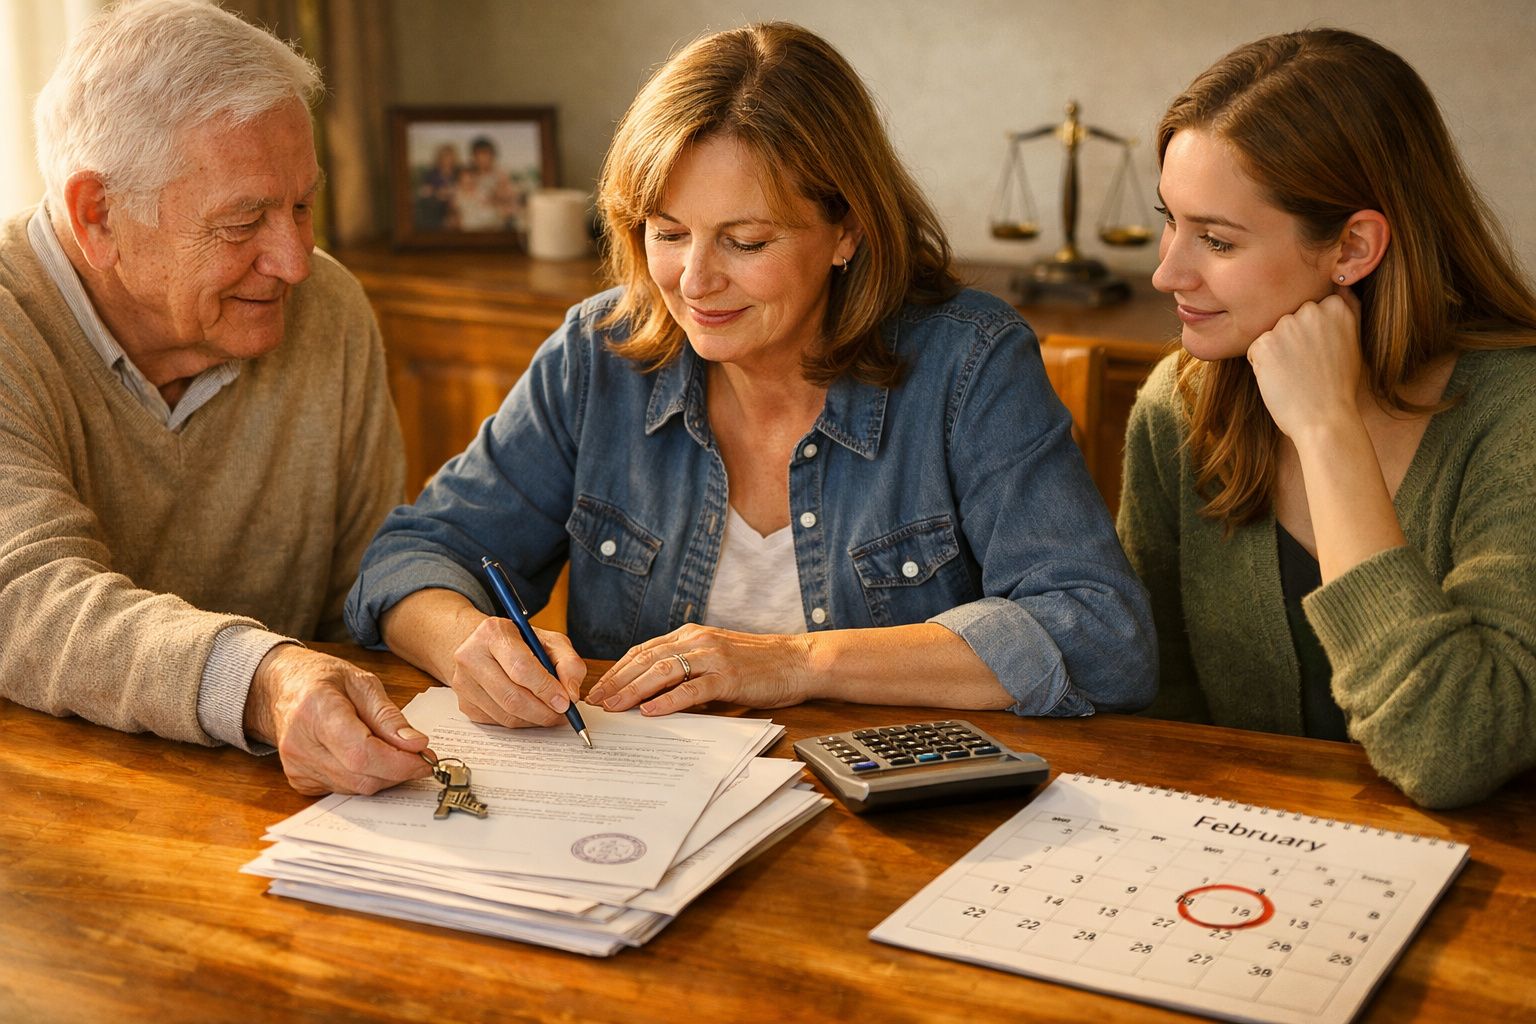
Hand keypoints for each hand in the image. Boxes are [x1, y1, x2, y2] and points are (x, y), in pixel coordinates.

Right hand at [244, 645, 434, 795]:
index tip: (426, 758)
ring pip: (355, 788)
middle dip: (399, 771)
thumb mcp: (362, 682)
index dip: (399, 762)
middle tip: (420, 756)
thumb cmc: (322, 680)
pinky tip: (371, 759)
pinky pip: (343, 790)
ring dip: (384, 776)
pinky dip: (364, 778)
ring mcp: (296, 767)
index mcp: (316, 710)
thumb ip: (388, 716)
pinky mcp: (299, 780)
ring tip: (398, 755)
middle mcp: (300, 744)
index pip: (362, 753)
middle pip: (360, 776)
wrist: (282, 689)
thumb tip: (415, 744)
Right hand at [444, 615, 586, 728]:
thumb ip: (568, 662)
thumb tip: (571, 694)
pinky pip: (497, 723)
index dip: (546, 689)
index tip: (565, 702)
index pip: (521, 667)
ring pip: (505, 715)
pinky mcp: (464, 703)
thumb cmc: (520, 643)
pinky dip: (520, 723)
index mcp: (494, 633)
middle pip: (512, 697)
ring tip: (550, 713)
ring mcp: (464, 682)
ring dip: (534, 720)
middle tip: (563, 715)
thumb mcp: (550, 640)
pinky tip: (530, 712)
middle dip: (544, 712)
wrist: (483, 646)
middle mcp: (471, 656)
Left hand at [587, 624, 810, 716]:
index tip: (599, 687)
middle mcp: (697, 641)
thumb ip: (687, 668)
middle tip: (595, 701)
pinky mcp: (727, 677)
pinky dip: (667, 701)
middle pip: (646, 659)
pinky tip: (650, 711)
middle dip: (616, 680)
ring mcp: (712, 657)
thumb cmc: (758, 664)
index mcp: (691, 635)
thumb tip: (653, 691)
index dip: (618, 669)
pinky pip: (691, 689)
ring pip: (662, 671)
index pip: (644, 650)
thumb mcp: (716, 658)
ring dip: (633, 689)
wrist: (797, 661)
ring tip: (614, 706)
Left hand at [1246, 285, 1364, 441]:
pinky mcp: (1264, 342)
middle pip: (1288, 318)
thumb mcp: (1352, 340)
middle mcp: (1311, 309)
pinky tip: (1281, 379)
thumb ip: (1346, 309)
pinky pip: (1256, 349)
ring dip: (1276, 351)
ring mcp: (1286, 325)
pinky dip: (1262, 365)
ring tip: (1295, 374)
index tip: (1321, 352)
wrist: (1324, 419)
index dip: (1312, 333)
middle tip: (1307, 366)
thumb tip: (1341, 282)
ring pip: (1271, 333)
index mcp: (1336, 306)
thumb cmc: (1338, 385)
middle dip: (1292, 339)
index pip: (1311, 306)